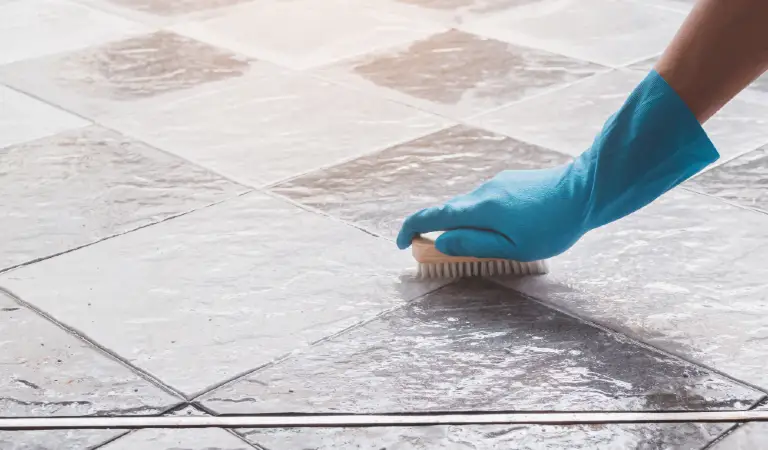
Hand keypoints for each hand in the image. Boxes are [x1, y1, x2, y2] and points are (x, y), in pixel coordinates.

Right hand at [396, 164, 589, 261]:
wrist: (585, 190)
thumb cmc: (552, 225)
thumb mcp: (513, 247)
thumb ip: (474, 244)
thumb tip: (441, 242)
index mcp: (479, 209)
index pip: (432, 216)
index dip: (411, 228)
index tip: (402, 243)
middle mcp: (482, 191)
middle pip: (450, 212)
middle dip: (442, 232)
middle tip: (449, 255)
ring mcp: (496, 183)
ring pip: (471, 208)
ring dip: (469, 226)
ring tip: (496, 245)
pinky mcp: (510, 181)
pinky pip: (487, 201)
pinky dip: (485, 217)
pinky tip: (512, 228)